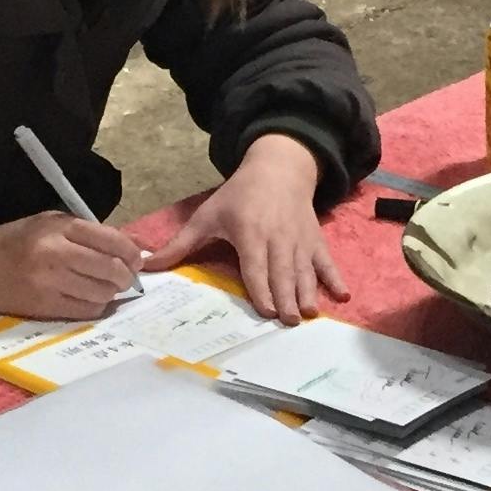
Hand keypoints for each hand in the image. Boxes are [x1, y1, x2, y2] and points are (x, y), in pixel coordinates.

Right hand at [0, 210, 145, 318]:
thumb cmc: (15, 241)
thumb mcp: (50, 224)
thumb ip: (92, 232)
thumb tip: (137, 244)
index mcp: (59, 227)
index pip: (111, 240)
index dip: (131, 253)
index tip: (136, 260)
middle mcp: (56, 253)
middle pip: (111, 269)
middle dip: (126, 276)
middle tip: (125, 278)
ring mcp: (50, 282)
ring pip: (102, 292)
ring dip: (110, 293)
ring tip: (104, 288)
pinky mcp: (44, 306)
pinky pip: (86, 310)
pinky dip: (96, 306)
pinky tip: (90, 299)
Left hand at [148, 133, 351, 319]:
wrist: (278, 168)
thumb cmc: (239, 196)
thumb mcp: (207, 215)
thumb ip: (180, 244)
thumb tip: (147, 266)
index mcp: (251, 233)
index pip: (256, 265)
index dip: (261, 288)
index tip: (266, 310)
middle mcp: (278, 238)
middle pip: (282, 272)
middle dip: (287, 297)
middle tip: (290, 322)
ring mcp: (299, 240)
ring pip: (305, 270)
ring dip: (309, 293)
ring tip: (311, 314)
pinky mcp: (315, 240)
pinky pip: (326, 261)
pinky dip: (335, 277)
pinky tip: (343, 294)